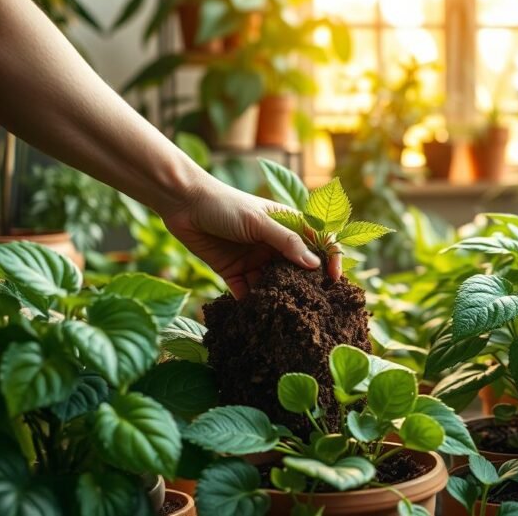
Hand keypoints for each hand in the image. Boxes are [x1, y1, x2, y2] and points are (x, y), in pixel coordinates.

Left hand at [160, 179, 340, 297]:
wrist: (182, 204)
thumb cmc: (225, 204)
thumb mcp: (259, 221)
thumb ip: (286, 242)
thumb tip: (314, 265)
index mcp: (287, 225)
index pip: (319, 243)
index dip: (331, 259)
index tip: (334, 279)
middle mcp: (274, 244)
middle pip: (298, 268)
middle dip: (306, 285)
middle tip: (313, 305)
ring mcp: (255, 259)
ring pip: (274, 284)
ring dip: (279, 296)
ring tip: (284, 313)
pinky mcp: (234, 272)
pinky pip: (248, 292)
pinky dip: (252, 303)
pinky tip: (257, 314)